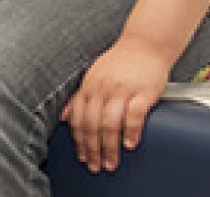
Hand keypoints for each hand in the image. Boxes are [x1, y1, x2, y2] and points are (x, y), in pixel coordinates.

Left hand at [61, 37, 169, 173]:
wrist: (145, 43)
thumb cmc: (120, 62)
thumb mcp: (93, 75)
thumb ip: (79, 96)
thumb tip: (63, 116)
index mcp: (89, 86)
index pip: (77, 117)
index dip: (78, 140)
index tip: (82, 156)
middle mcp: (102, 88)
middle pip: (91, 124)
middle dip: (92, 149)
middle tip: (96, 166)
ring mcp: (122, 90)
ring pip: (110, 123)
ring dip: (109, 147)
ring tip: (111, 162)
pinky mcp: (143, 92)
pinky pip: (134, 115)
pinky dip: (130, 132)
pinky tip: (130, 144)